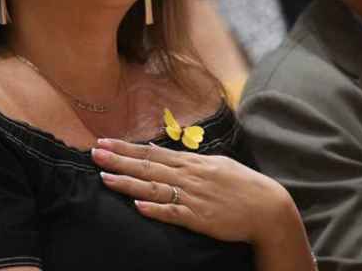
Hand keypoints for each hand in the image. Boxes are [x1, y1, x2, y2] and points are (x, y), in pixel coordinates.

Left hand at [91, 138, 313, 268]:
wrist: (267, 207)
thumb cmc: (241, 185)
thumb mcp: (214, 164)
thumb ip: (188, 160)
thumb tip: (162, 153)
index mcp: (192, 162)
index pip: (152, 152)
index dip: (126, 148)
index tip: (104, 142)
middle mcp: (189, 176)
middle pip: (147, 167)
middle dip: (119, 160)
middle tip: (94, 153)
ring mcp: (194, 197)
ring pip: (155, 188)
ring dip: (129, 183)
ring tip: (105, 177)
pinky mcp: (200, 217)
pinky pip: (173, 213)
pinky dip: (155, 209)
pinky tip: (138, 206)